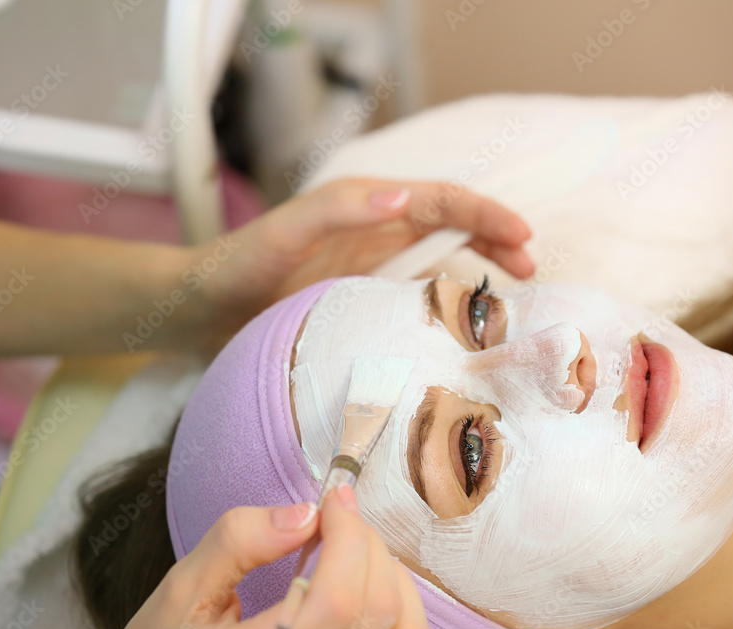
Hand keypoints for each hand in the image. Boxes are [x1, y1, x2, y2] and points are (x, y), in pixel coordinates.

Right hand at [107, 487, 431, 628]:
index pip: (335, 600)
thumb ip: (237, 543)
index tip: (333, 502)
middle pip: (377, 612)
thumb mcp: (180, 589)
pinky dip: (401, 612)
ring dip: (395, 580)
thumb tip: (306, 514)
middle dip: (369, 545)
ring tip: (356, 553)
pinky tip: (365, 589)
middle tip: (338, 520)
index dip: (348, 537)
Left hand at [181, 178, 532, 350]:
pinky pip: (418, 298)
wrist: (203, 310)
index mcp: (365, 205)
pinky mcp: (366, 299)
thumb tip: (403, 196)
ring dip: (479, 272)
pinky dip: (449, 305)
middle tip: (529, 269)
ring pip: (441, 262)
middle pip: (452, 227)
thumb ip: (338, 210)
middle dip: (495, 239)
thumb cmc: (237, 264)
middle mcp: (377, 232)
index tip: (520, 236)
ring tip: (511, 295)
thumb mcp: (284, 232)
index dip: (483, 214)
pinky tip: (465, 327)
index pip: (439, 200)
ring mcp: (374, 267)